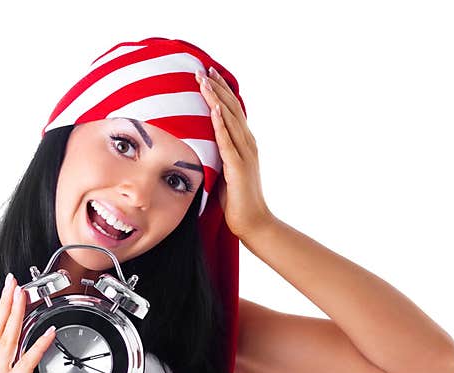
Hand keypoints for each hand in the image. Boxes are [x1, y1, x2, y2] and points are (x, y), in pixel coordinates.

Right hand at [0, 273, 55, 372]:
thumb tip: (31, 371)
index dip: (3, 313)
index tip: (10, 293)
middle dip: (6, 303)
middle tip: (13, 281)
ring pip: (7, 340)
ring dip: (17, 314)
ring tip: (24, 294)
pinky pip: (25, 364)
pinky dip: (37, 347)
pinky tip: (47, 333)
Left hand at [195, 66, 273, 239]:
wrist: (253, 223)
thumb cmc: (236, 203)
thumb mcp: (224, 173)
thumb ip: (217, 157)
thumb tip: (201, 148)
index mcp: (244, 144)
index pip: (231, 112)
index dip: (220, 93)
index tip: (207, 76)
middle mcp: (248, 144)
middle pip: (231, 109)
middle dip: (216, 88)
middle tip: (202, 69)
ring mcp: (245, 154)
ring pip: (230, 119)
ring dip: (216, 98)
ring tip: (203, 80)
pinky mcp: (239, 167)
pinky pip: (228, 141)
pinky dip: (221, 123)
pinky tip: (214, 108)